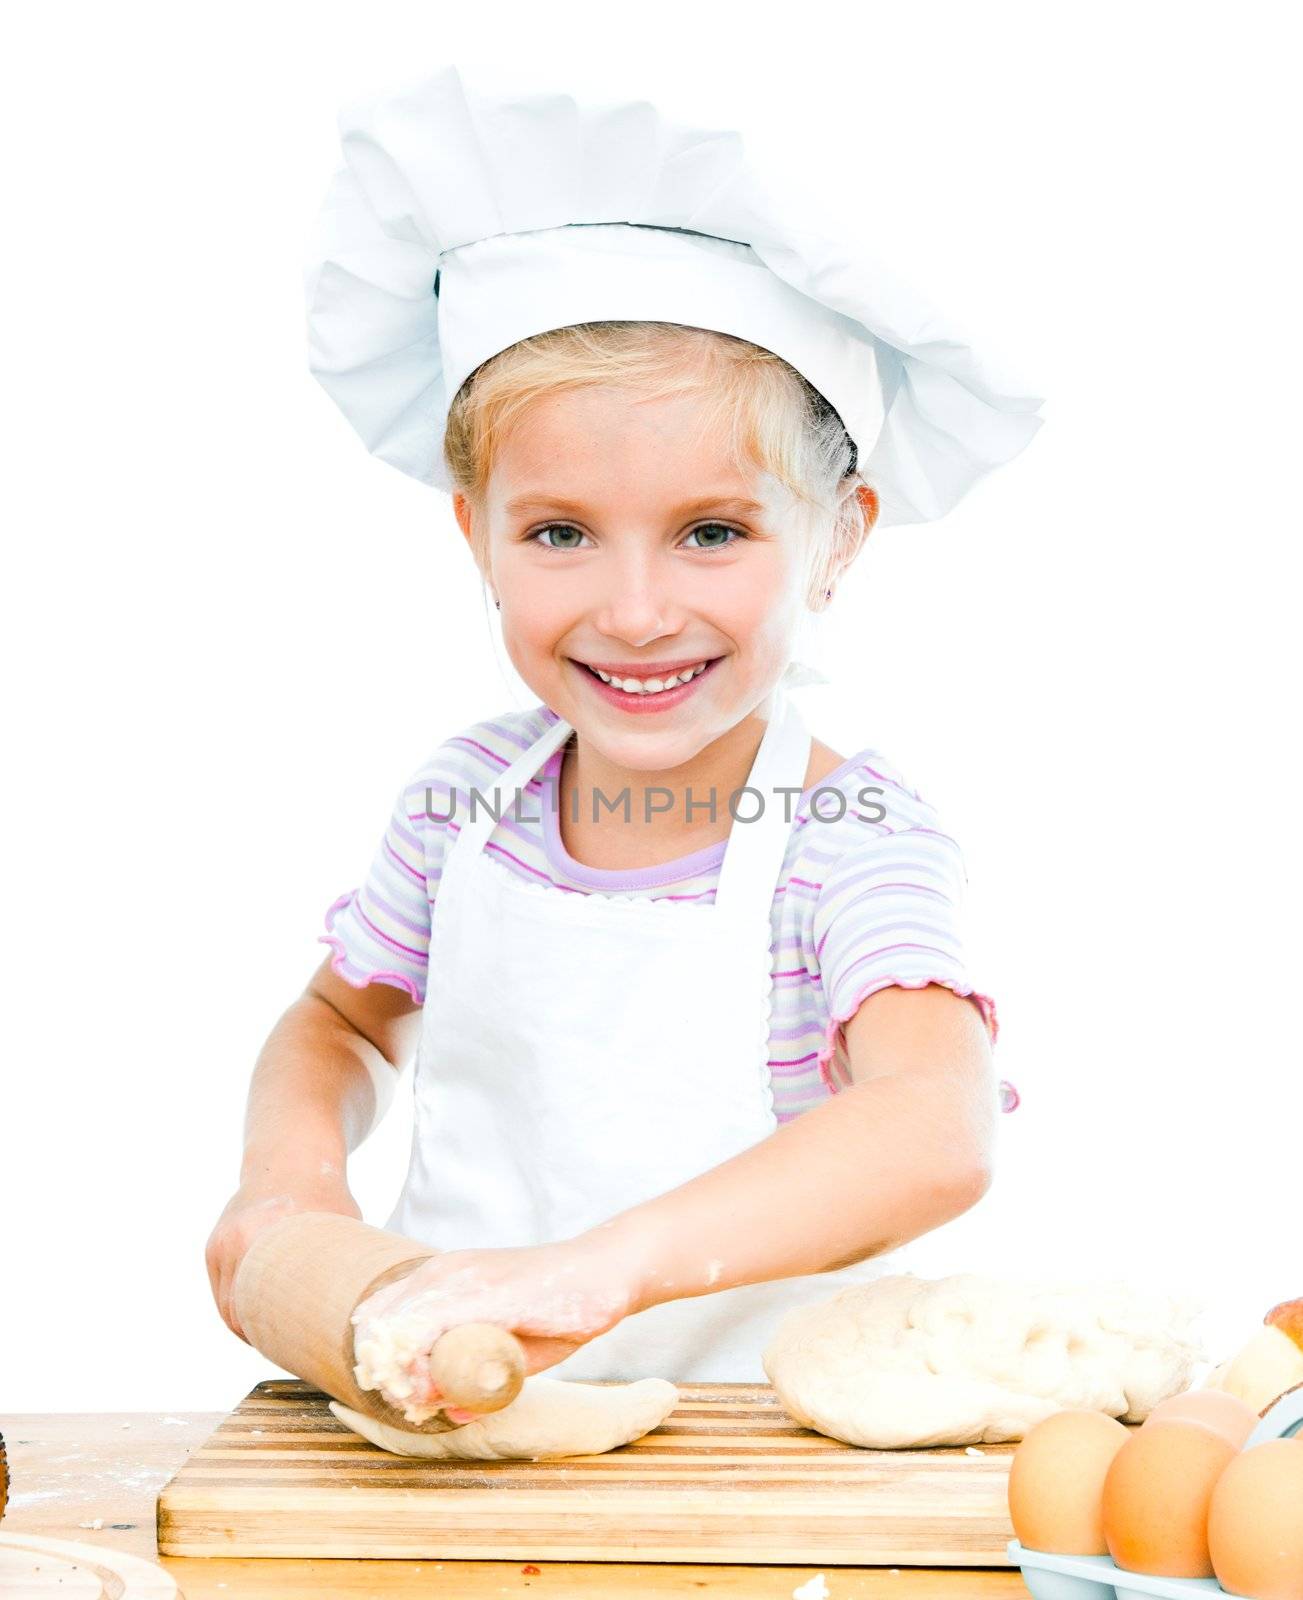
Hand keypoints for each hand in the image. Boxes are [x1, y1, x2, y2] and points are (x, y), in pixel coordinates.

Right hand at [205, 1169, 361, 1342]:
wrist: (289, 1159)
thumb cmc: (324, 1196)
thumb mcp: (341, 1228)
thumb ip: (344, 1265)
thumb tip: (370, 1307)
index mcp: (270, 1235)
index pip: (263, 1307)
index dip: (279, 1336)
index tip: (297, 1351)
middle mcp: (238, 1240)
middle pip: (240, 1313)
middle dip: (263, 1337)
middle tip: (289, 1351)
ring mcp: (221, 1244)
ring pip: (228, 1307)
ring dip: (249, 1326)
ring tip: (276, 1338)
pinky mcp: (213, 1247)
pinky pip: (222, 1291)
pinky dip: (238, 1307)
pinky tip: (259, 1317)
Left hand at [350, 1234, 640, 1423]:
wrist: (603, 1274)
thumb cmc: (557, 1309)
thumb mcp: (508, 1348)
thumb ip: (475, 1377)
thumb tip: (446, 1413)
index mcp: (443, 1276)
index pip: (378, 1313)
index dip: (377, 1358)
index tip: (396, 1392)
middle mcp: (444, 1271)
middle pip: (378, 1323)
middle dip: (383, 1371)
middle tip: (408, 1402)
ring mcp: (461, 1279)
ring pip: (397, 1329)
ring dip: (401, 1375)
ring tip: (424, 1402)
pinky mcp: (483, 1294)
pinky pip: (431, 1332)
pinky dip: (425, 1369)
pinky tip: (444, 1392)